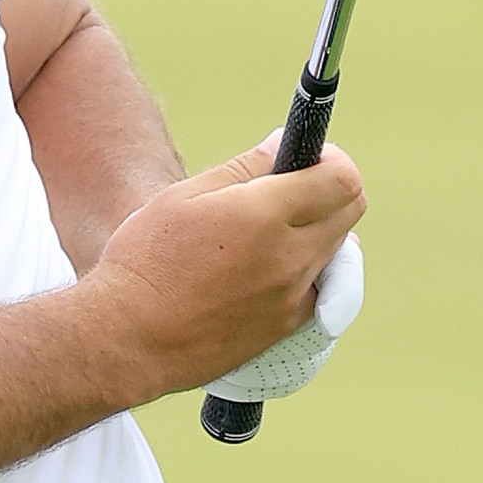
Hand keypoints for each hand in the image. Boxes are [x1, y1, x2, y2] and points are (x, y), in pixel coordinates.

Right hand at [75, 133, 365, 403]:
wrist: (131, 338)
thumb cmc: (146, 260)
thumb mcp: (185, 197)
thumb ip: (244, 168)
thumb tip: (282, 144)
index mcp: (263, 215)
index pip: (341, 178)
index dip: (331, 158)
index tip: (308, 154)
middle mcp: (290, 257)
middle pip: (351, 209)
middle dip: (331, 187)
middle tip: (293, 184)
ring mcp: (293, 296)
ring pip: (338, 248)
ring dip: (319, 227)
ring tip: (270, 227)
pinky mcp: (288, 325)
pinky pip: (321, 286)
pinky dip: (308, 268)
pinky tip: (267, 265)